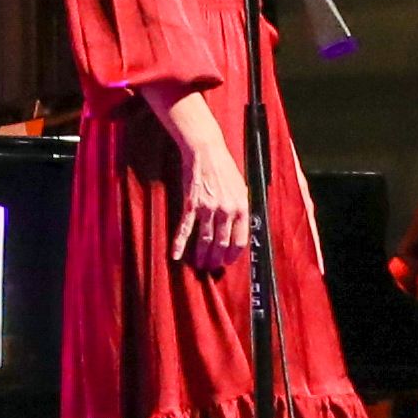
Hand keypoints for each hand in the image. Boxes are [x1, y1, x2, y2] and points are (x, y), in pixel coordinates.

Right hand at [175, 140, 254, 274]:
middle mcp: (227, 210)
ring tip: (199, 265)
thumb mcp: (241, 187)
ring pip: (205, 240)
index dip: (233, 254)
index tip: (228, 261)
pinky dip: (179, 243)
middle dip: (216, 258)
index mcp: (241, 207)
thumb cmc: (224, 167)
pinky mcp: (191, 204)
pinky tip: (175, 254)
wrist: (206, 150)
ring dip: (201, 255)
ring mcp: (208, 208)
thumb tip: (241, 227)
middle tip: (211, 267)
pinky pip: (185, 228)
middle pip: (222, 243)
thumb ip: (241, 208)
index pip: (240, 240)